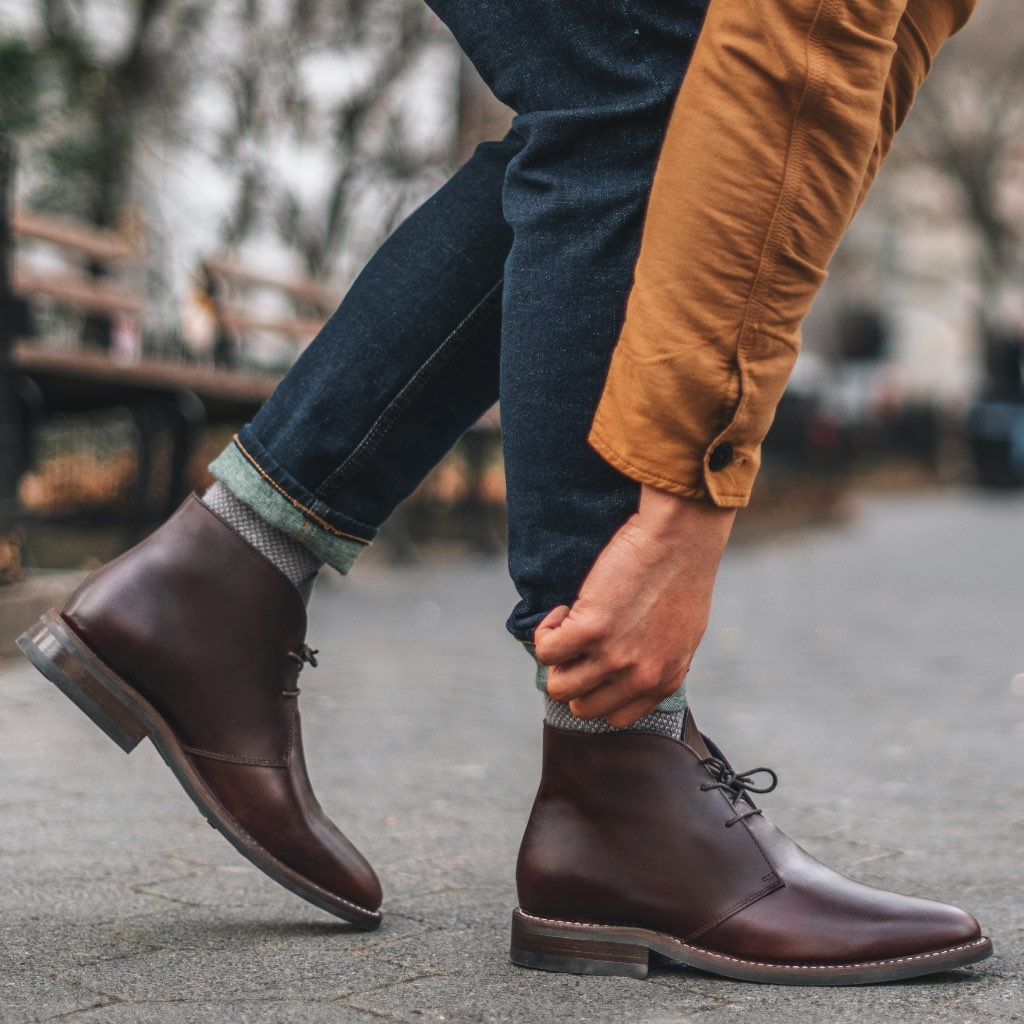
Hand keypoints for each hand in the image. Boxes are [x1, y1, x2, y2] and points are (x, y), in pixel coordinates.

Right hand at [533, 485, 734, 726]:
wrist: (680, 539)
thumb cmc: (682, 574)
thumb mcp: (682, 634)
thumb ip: (657, 660)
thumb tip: (627, 669)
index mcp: (664, 680)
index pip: (616, 716)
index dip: (598, 691)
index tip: (596, 662)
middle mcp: (640, 676)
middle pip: (582, 707)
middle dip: (574, 676)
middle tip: (579, 642)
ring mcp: (614, 656)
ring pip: (558, 686)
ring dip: (557, 658)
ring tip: (570, 625)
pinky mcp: (591, 630)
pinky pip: (546, 650)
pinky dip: (547, 629)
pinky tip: (565, 608)